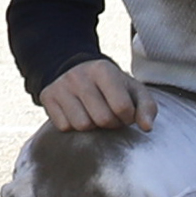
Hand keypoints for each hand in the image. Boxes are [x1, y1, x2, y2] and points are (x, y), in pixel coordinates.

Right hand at [38, 58, 153, 133]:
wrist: (75, 69)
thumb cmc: (110, 85)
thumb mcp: (132, 89)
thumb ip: (146, 107)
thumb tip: (147, 127)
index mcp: (103, 70)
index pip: (122, 107)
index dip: (127, 117)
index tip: (125, 113)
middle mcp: (79, 76)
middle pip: (102, 119)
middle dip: (111, 124)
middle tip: (110, 115)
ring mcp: (61, 87)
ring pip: (82, 125)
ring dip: (92, 127)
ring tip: (94, 115)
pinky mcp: (48, 97)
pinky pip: (64, 127)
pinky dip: (73, 126)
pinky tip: (77, 114)